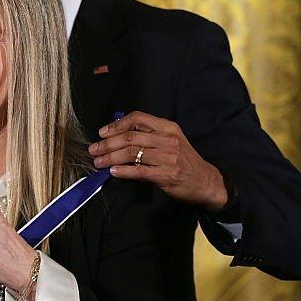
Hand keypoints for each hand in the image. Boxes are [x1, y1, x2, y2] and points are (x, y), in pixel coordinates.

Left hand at [89, 111, 229, 210]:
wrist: (206, 181)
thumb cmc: (184, 160)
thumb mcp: (171, 140)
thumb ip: (149, 135)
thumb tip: (118, 134)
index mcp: (167, 127)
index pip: (138, 118)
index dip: (117, 124)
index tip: (102, 132)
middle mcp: (168, 139)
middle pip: (131, 136)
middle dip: (108, 143)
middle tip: (94, 149)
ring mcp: (168, 157)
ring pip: (132, 153)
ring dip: (110, 157)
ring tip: (98, 162)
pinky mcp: (167, 175)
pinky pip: (139, 171)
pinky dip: (123, 171)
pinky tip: (113, 171)